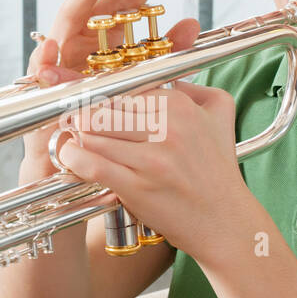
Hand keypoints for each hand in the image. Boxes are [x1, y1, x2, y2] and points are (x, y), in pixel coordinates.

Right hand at [21, 0, 199, 182]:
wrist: (82, 165)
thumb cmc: (111, 125)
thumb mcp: (143, 86)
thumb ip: (164, 56)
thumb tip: (192, 24)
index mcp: (106, 45)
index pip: (122, 9)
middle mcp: (83, 47)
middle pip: (96, 9)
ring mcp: (61, 61)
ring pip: (67, 24)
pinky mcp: (42, 86)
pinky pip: (40, 68)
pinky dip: (45, 56)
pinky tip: (53, 45)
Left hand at [57, 78, 253, 263]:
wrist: (224, 219)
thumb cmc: (218, 169)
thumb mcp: (219, 113)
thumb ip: (193, 87)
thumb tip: (161, 77)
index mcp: (180, 105)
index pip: (123, 88)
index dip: (103, 96)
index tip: (93, 104)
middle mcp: (166, 127)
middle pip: (102, 107)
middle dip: (85, 113)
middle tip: (76, 121)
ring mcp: (151, 158)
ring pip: (93, 132)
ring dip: (78, 135)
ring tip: (74, 139)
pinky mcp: (137, 186)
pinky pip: (93, 164)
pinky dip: (74, 158)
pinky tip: (72, 156)